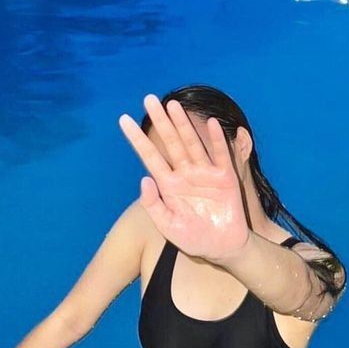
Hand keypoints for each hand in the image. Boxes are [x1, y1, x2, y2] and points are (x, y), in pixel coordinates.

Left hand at [118, 94, 249, 261]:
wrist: (222, 248)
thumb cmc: (193, 239)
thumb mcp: (168, 227)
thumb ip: (154, 205)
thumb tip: (144, 180)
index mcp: (168, 185)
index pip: (149, 156)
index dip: (137, 138)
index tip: (123, 120)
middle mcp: (185, 174)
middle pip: (170, 142)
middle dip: (160, 121)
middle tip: (149, 99)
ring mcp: (205, 174)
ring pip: (192, 143)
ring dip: (183, 124)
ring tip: (173, 104)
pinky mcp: (225, 177)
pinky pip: (221, 155)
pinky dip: (217, 140)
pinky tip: (211, 124)